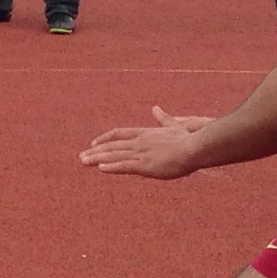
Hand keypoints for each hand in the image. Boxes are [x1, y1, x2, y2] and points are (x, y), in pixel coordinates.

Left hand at [80, 105, 212, 179]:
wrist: (195, 147)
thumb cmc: (190, 139)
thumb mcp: (174, 126)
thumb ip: (163, 118)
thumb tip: (156, 108)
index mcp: (146, 133)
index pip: (119, 134)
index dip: (105, 138)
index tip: (93, 143)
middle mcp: (140, 142)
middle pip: (112, 145)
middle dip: (95, 151)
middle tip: (81, 156)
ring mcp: (141, 153)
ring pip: (114, 155)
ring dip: (97, 159)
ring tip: (83, 161)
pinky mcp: (145, 165)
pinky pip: (124, 166)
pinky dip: (112, 167)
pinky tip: (100, 169)